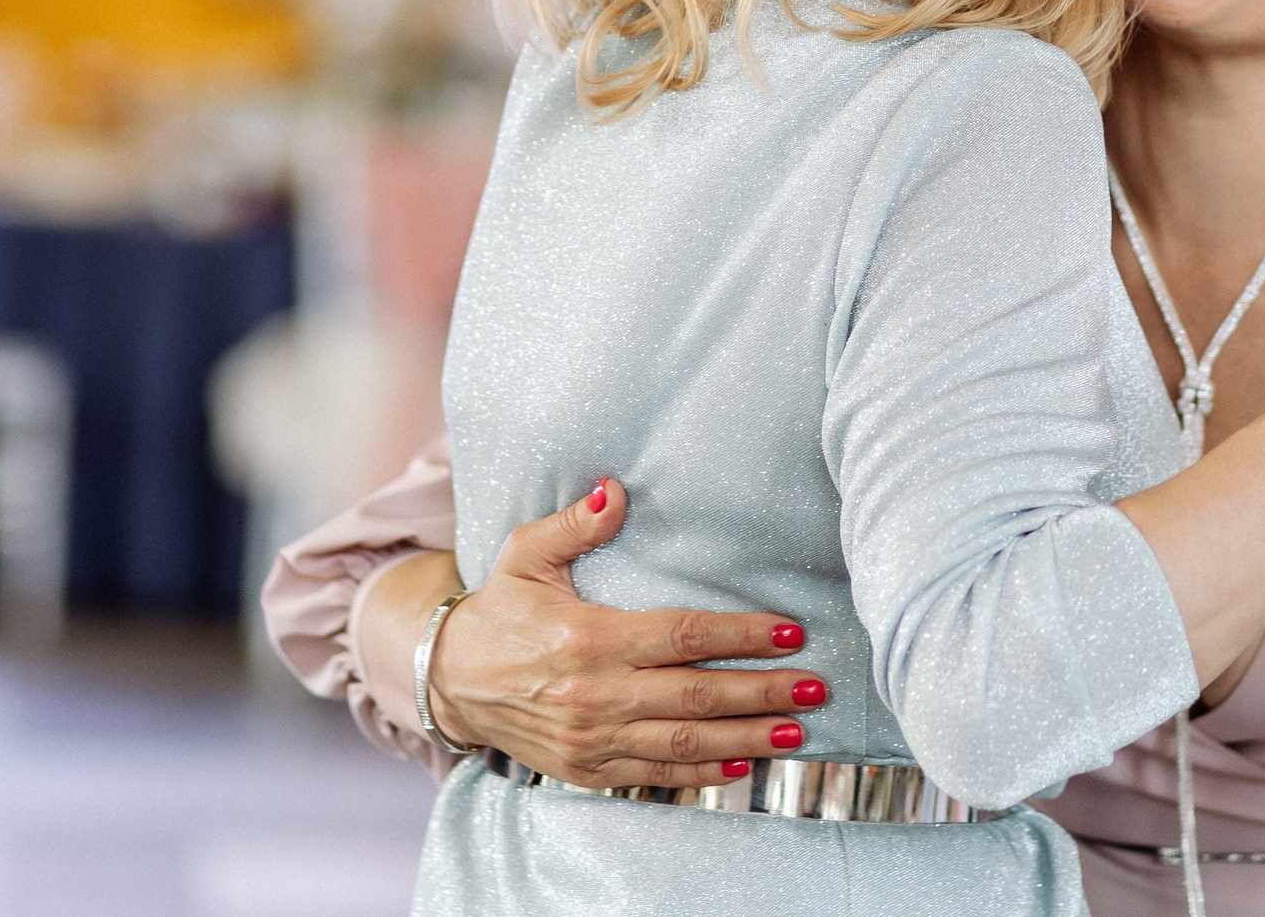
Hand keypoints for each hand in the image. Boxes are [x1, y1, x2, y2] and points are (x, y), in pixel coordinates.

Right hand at [424, 479, 827, 786]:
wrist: (449, 681)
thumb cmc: (499, 610)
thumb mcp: (524, 555)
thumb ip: (574, 525)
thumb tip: (615, 490)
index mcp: (588, 638)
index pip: (683, 636)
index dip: (742, 635)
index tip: (791, 632)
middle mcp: (595, 695)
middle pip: (698, 695)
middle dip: (764, 693)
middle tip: (816, 689)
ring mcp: (591, 740)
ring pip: (686, 744)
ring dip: (747, 739)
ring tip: (797, 733)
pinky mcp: (587, 770)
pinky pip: (655, 775)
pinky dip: (701, 774)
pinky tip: (742, 765)